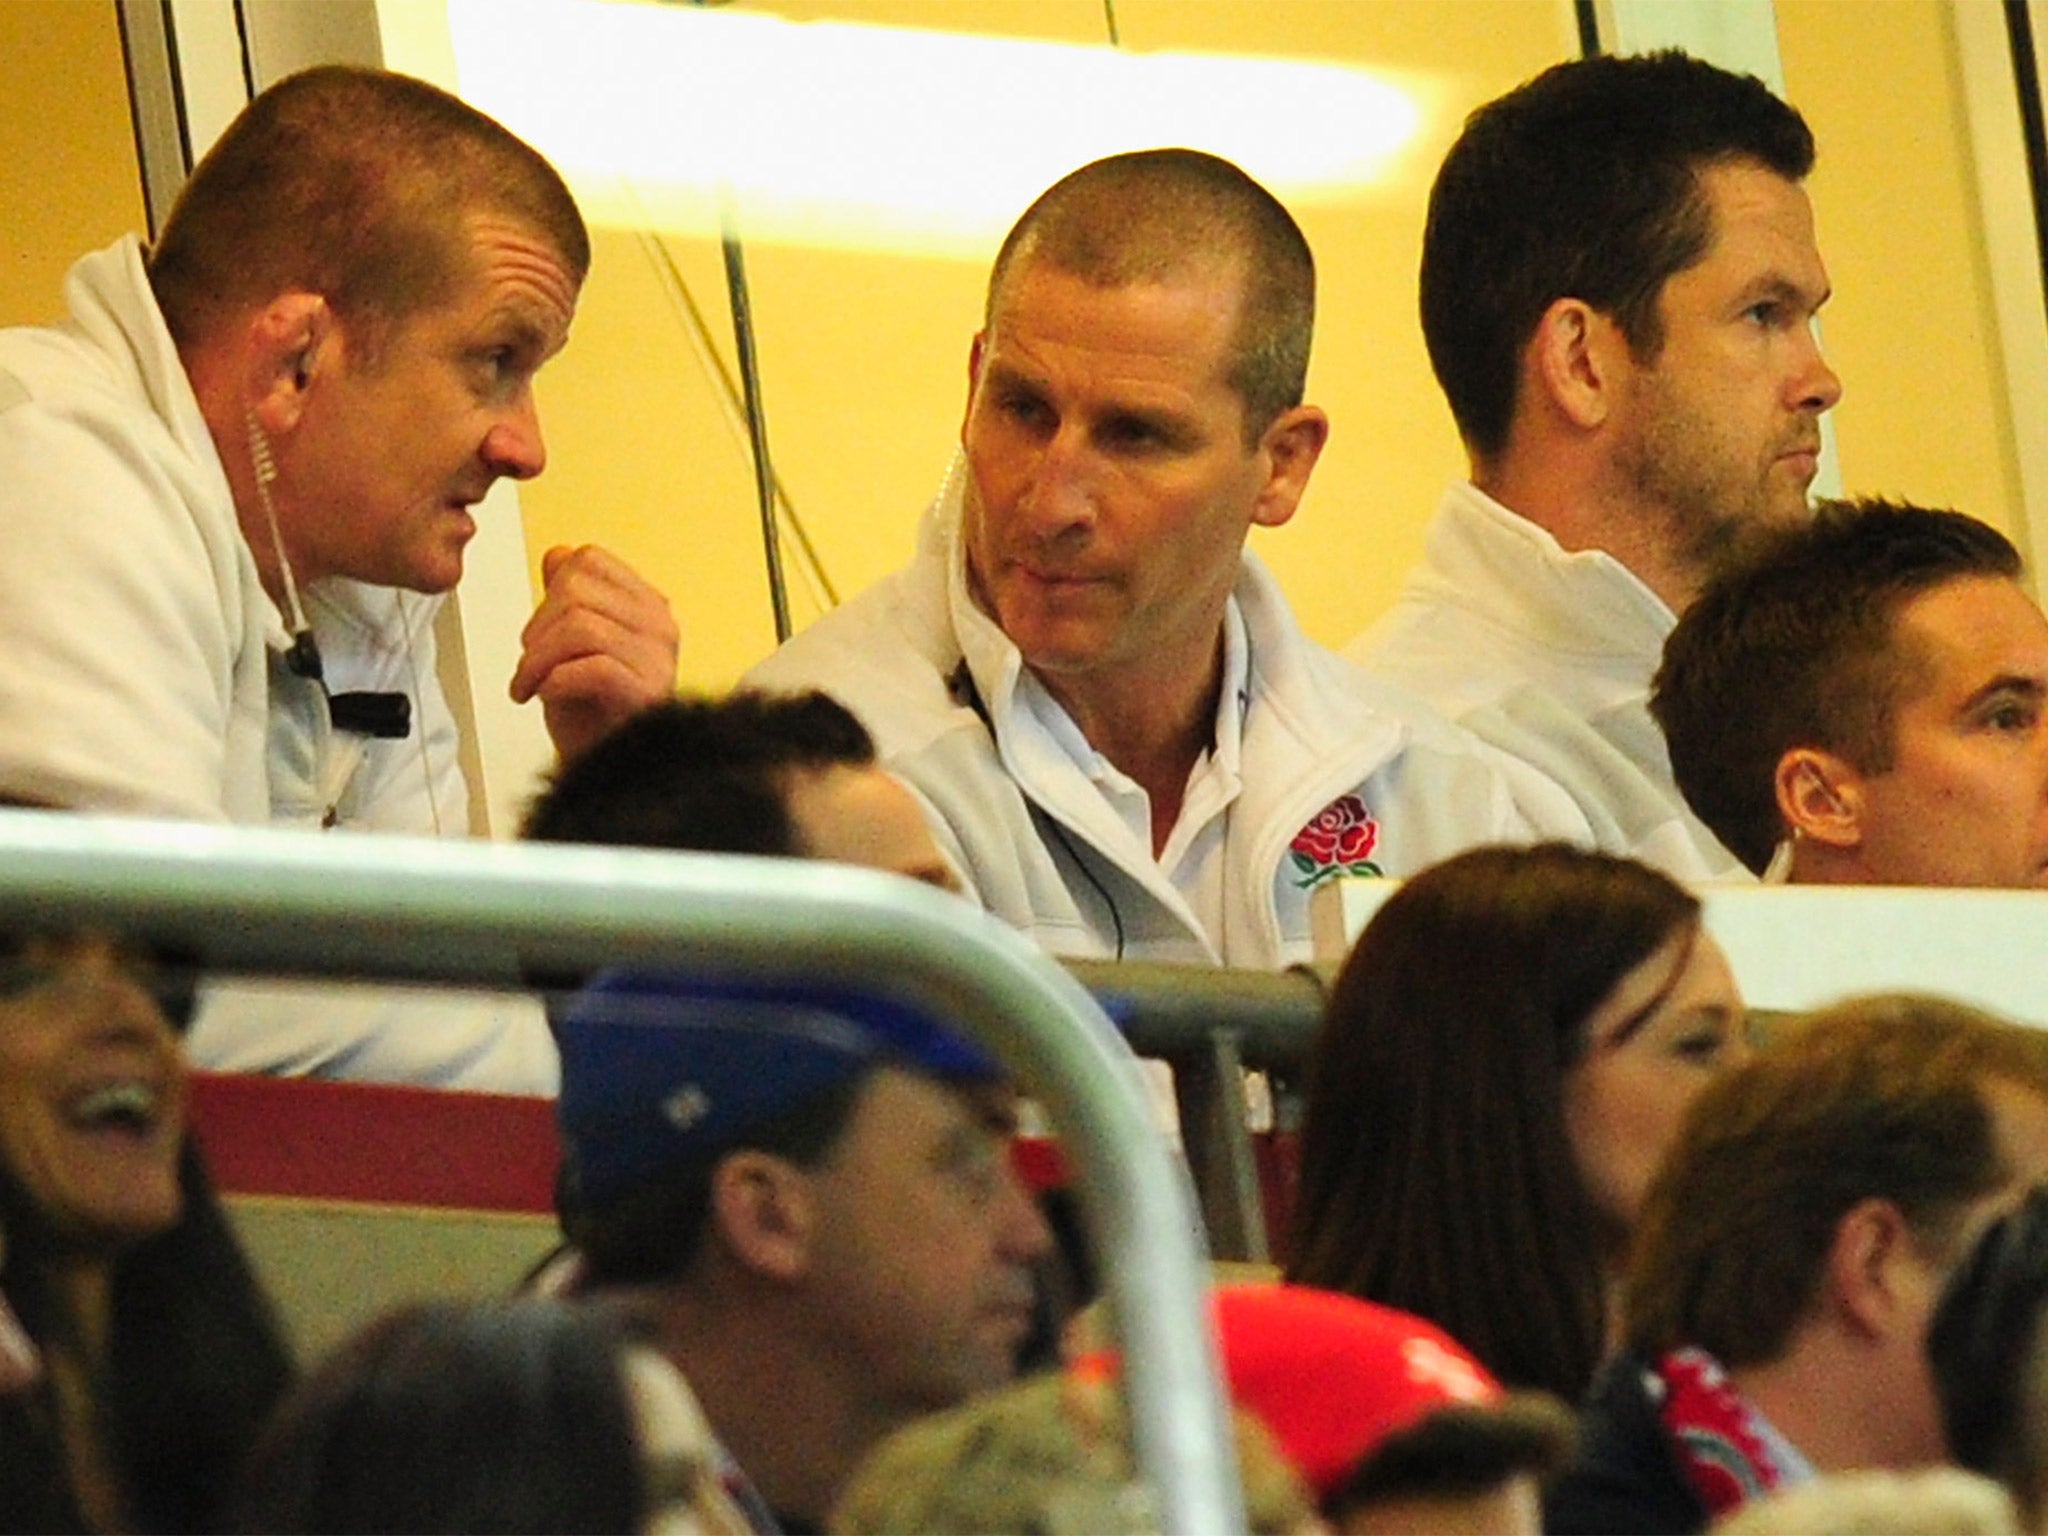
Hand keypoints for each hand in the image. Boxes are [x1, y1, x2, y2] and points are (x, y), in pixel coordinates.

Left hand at [511, 544, 677, 763]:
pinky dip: (555, 680)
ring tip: (532, 683)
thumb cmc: (593, 714)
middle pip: (577, 590)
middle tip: (531, 665)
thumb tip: (558, 553)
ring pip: (580, 625)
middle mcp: (660, 626)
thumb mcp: (573, 645)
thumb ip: (570, 598)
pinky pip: (592, 666)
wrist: (608, 771)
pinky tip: (547, 695)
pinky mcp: (647, 693)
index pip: (589, 561)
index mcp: (647, 606)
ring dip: (538, 658)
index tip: (541, 631)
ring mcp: (658, 660)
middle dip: (537, 628)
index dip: (550, 590)